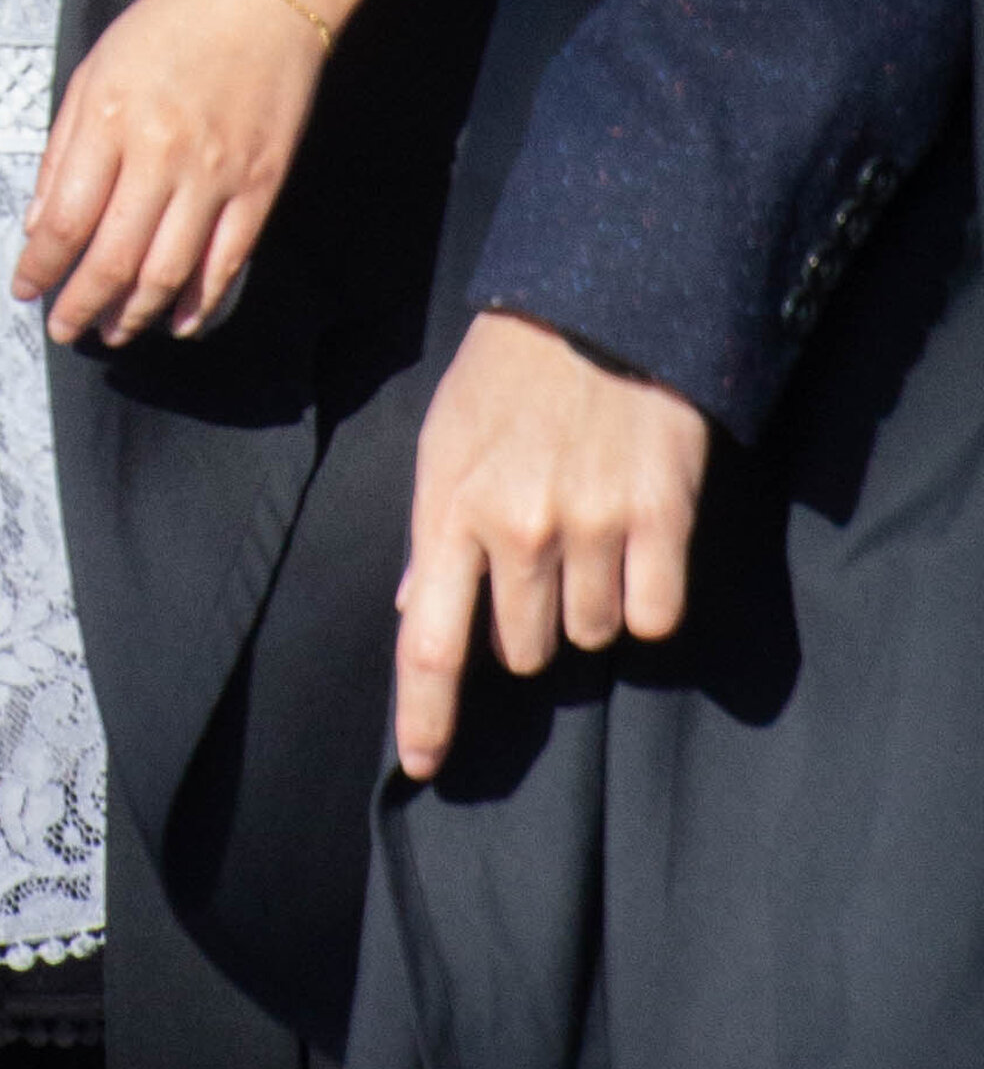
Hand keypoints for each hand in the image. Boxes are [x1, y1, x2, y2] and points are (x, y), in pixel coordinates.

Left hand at [15, 0, 334, 346]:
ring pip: (168, 274)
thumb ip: (63, 148)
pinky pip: (226, 263)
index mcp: (110, 120)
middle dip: (82, 306)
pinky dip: (199, 302)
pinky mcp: (261, 186)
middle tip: (66, 330)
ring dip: (135, 315)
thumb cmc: (170, 24)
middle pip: (113, 259)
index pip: (64, 221)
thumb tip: (37, 224)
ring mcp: (216, 175)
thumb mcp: (96, 70)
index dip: (40, 268)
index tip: (26, 292)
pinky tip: (177, 320)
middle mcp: (161, 154)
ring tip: (114, 331)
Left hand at [393, 307, 711, 774]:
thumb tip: (408, 607)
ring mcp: (591, 526)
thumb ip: (431, 528)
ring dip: (590, 605)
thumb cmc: (510, 372)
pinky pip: (654, 619)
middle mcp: (517, 528)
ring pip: (591, 638)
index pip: (427, 640)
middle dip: (530, 622)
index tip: (426, 767)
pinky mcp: (660, 520)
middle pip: (523, 651)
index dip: (426, 715)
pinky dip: (648, 596)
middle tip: (542, 554)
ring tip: (591, 529)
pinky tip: (639, 542)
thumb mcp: (445, 436)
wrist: (601, 302)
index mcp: (450, 507)